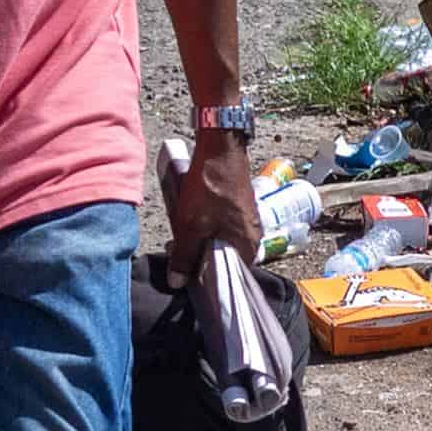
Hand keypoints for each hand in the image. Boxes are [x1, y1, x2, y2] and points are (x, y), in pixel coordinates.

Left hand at [166, 126, 257, 268]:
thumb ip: (185, 256)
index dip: (205, 275)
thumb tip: (177, 282)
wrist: (220, 148)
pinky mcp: (241, 205)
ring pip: (222, 239)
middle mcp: (253, 235)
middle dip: (200, 256)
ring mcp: (248, 218)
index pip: (229, 275)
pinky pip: (223, 224)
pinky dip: (208, 225)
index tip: (186, 271)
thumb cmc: (210, 189)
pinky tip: (192, 217)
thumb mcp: (190, 227)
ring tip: (183, 231)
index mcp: (247, 246)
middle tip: (179, 249)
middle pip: (224, 256)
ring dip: (202, 239)